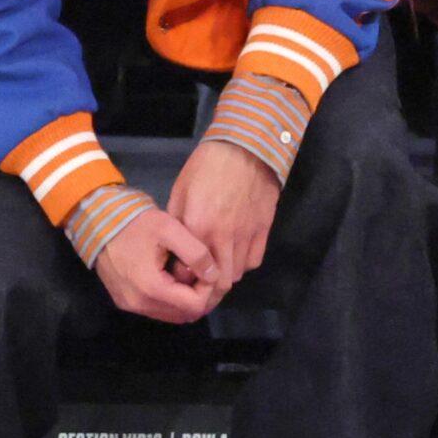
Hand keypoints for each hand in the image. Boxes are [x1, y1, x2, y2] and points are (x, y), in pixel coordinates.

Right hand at [91, 206, 218, 323]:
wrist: (97, 222)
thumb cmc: (135, 223)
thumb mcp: (170, 229)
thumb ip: (196, 252)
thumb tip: (213, 274)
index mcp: (151, 289)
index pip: (194, 306)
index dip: (207, 289)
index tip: (208, 268)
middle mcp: (139, 305)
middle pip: (184, 315)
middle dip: (198, 296)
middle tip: (201, 272)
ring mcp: (130, 306)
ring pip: (171, 315)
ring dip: (184, 299)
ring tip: (187, 273)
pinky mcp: (124, 302)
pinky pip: (156, 310)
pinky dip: (170, 299)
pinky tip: (171, 277)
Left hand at [167, 140, 280, 309]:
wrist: (245, 148)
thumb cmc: (206, 167)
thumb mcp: (180, 191)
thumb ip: (177, 223)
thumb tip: (174, 248)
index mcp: (197, 228)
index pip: (188, 272)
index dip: (182, 278)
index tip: (180, 275)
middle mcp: (223, 238)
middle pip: (218, 283)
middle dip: (207, 289)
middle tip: (200, 284)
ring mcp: (246, 235)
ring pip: (237, 274)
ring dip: (225, 275)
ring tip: (217, 268)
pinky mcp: (263, 229)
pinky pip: (254, 260)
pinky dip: (243, 262)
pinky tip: (235, 253)